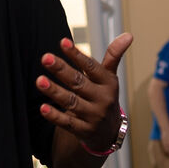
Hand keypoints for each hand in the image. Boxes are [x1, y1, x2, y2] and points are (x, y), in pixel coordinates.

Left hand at [37, 33, 132, 152]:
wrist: (109, 132)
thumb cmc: (104, 97)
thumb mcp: (109, 77)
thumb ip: (113, 56)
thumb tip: (128, 35)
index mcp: (108, 82)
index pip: (91, 66)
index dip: (77, 55)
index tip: (63, 42)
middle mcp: (102, 99)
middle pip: (79, 82)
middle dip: (62, 70)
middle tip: (45, 58)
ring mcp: (93, 116)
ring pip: (71, 102)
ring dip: (55, 91)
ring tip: (40, 81)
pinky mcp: (84, 131)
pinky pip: (68, 123)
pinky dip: (55, 116)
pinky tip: (43, 108)